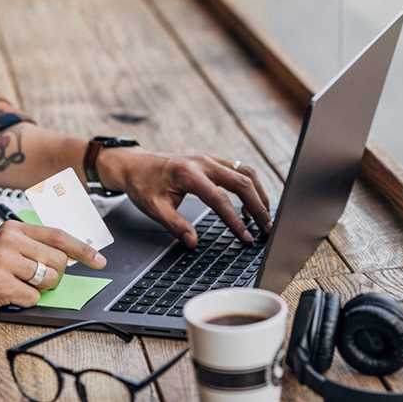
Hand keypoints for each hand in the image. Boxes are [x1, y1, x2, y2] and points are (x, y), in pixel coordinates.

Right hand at [0, 220, 106, 325]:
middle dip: (52, 276)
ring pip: (47, 279)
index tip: (100, 260)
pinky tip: (7, 295)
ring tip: (16, 285)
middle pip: (58, 261)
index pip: (59, 236)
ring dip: (37, 289)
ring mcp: (3, 261)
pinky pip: (32, 298)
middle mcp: (9, 240)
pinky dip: (24, 301)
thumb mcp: (5, 249)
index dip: (83, 250)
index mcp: (14, 228)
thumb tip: (71, 256)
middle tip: (32, 279)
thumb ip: (35, 248)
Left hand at [100, 150, 272, 248]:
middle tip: (267, 229)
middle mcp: (204, 162)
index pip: (219, 199)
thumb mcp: (154, 208)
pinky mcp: (213, 161)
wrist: (136, 164)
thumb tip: (194, 242)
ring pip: (246, 172)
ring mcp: (210, 159)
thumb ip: (175, 225)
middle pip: (241, 182)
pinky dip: (250, 187)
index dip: (235, 221)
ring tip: (264, 217)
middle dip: (258, 206)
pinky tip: (251, 204)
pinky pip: (240, 170)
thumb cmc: (144, 185)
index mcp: (188, 174)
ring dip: (259, 194)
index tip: (246, 237)